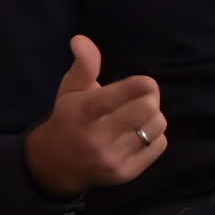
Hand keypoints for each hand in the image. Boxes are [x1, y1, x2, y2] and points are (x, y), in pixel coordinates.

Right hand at [24, 35, 166, 198]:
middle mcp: (98, 137)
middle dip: (150, 98)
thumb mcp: (70, 88)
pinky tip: (139, 134)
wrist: (55, 165)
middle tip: (141, 99)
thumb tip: (81, 39)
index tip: (142, 83)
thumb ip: (84, 64)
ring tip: (139, 117)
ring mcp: (112, 158)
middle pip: (148, 108)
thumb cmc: (68, 118)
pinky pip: (159, 146)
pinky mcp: (125, 174)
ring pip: (156, 127)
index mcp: (85, 110)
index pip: (128, 92)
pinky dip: (155, 136)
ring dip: (154, 117)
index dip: (143, 84)